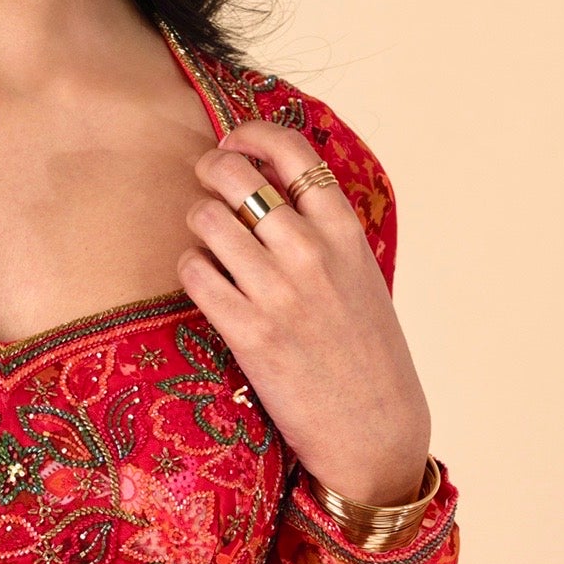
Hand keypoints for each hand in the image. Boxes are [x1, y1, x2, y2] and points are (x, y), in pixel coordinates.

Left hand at [176, 120, 430, 505]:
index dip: (250, 135)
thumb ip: (325, 233)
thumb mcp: (361, 277)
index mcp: (344, 231)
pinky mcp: (248, 332)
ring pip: (208, 220)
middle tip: (205, 188)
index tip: (231, 144)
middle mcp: (311, 252)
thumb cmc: (366, 354)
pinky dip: (190, 269)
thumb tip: (276, 191)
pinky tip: (203, 281)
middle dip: (210, 172)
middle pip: (237, 177)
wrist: (373, 427)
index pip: (291, 150)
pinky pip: (195, 274)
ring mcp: (278, 291)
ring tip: (207, 242)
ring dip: (196, 224)